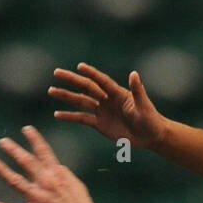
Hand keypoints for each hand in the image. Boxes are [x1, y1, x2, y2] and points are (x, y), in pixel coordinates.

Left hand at [0, 126, 101, 202]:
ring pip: (15, 180)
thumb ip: (63, 174)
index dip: (34, 138)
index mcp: (57, 174)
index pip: (43, 151)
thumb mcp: (76, 185)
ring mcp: (38, 198)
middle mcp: (46, 182)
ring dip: (2, 170)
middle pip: (26, 161)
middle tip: (2, 142)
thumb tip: (55, 166)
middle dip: (13, 149)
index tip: (26, 129)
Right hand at [49, 63, 164, 149]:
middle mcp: (107, 99)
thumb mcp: (144, 105)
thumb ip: (137, 91)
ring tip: (51, 91)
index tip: (79, 67)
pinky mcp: (99, 124)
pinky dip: (70, 117)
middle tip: (56, 73)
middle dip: (71, 80)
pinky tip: (57, 114)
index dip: (91, 74)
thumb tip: (134, 74)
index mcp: (117, 93)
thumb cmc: (150, 119)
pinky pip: (82, 119)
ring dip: (66, 96)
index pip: (101, 81)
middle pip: (86, 87)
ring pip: (80, 101)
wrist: (150, 136)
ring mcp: (101, 111)